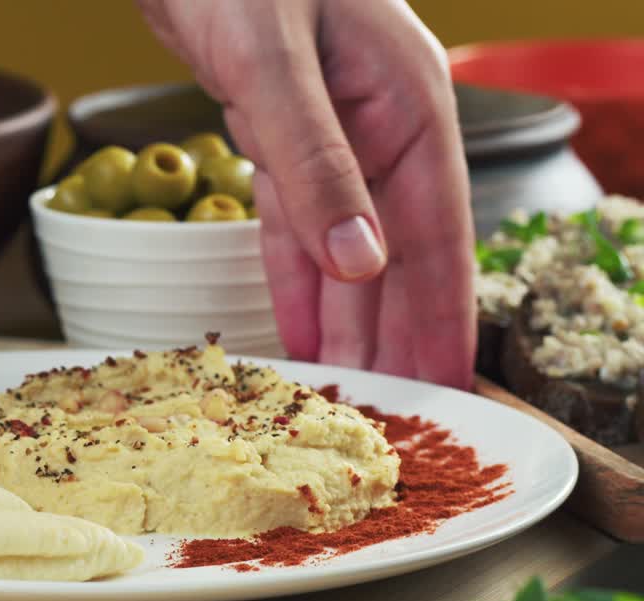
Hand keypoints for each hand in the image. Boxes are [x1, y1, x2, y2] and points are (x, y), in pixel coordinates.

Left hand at [138, 0, 476, 388]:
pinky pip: (293, 224)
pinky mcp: (277, 132)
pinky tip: (300, 327)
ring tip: (351, 391)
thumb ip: (317, 161)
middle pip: (396, 252)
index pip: (436, 231)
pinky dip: (295, 277)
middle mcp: (377, 124)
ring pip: (345, 246)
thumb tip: (364, 263)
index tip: (448, 385)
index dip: (442, 316)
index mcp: (405, 102)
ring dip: (346, 319)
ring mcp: (330, 130)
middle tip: (401, 414)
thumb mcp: (276, 60)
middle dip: (397, 335)